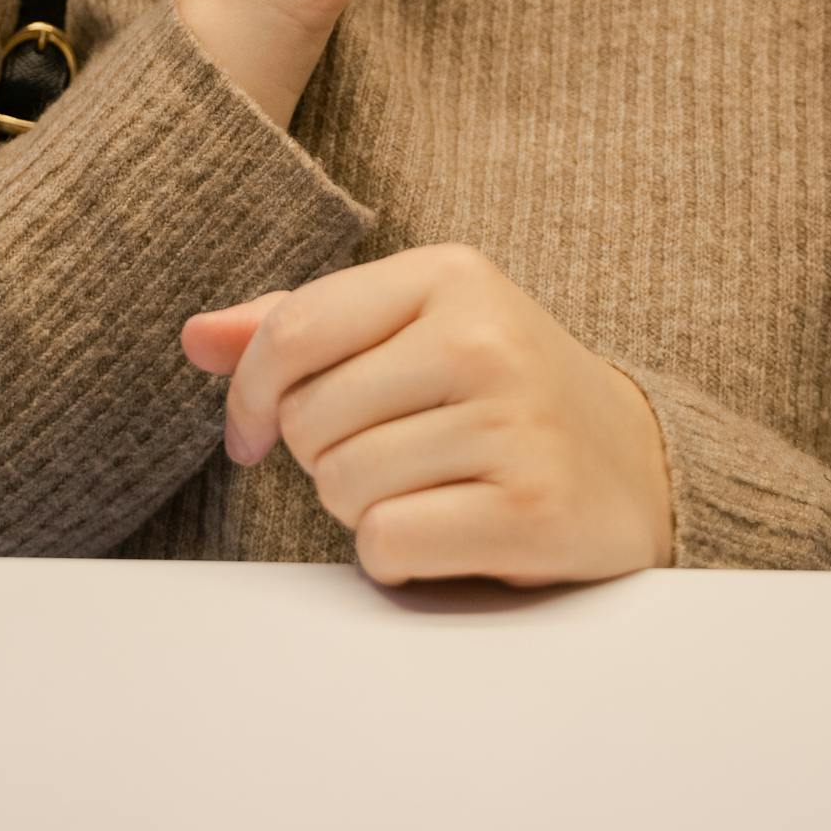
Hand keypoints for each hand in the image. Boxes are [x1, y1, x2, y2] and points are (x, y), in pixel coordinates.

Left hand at [180, 244, 673, 586]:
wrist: (637, 460)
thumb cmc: (498, 388)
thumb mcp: (412, 329)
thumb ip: (302, 328)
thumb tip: (193, 338)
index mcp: (449, 274)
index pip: (293, 331)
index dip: (251, 395)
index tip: (254, 432)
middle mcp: (483, 337)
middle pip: (312, 420)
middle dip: (325, 454)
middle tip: (389, 454)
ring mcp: (512, 423)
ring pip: (343, 488)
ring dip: (362, 507)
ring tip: (426, 487)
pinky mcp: (531, 510)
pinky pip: (387, 546)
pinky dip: (396, 556)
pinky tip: (446, 531)